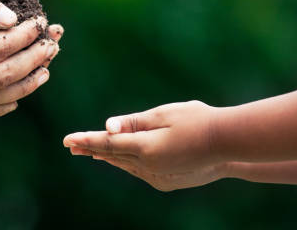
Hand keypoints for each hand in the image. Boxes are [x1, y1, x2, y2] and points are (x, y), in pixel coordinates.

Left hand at [63, 101, 222, 189]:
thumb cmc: (197, 120)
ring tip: (89, 151)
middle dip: (91, 148)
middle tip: (71, 145)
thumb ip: (133, 122)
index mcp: (145, 148)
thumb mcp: (163, 114)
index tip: (67, 139)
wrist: (229, 145)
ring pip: (125, 164)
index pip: (108, 142)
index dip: (86, 139)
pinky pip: (138, 170)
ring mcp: (157, 176)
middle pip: (113, 155)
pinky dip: (126, 163)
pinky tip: (119, 159)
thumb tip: (107, 128)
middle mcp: (148, 166)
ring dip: (107, 156)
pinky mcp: (166, 181)